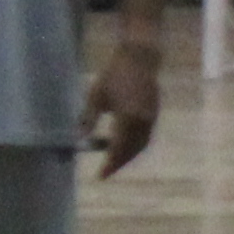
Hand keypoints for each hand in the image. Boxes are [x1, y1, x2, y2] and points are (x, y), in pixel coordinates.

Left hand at [83, 33, 161, 179]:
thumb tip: (79, 140)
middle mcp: (142, 121)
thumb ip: (88, 119)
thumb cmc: (114, 74)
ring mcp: (151, 118)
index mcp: (127, 117)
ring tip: (114, 163)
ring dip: (128, 157)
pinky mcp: (155, 113)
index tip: (100, 175)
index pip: (117, 149)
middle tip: (106, 172)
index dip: (109, 164)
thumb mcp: (96, 95)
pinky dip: (135, 146)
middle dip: (118, 164)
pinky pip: (146, 137)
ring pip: (141, 145)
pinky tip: (125, 147)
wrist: (140, 57)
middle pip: (131, 151)